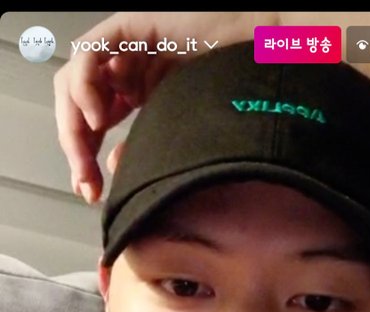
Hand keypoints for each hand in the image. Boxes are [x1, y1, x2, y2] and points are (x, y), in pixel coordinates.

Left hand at [54, 11, 266, 202]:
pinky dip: (85, 88)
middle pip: (77, 106)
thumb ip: (146, 145)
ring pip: (75, 83)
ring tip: (88, 158)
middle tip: (86, 184)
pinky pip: (89, 55)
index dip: (84, 157)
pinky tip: (96, 119)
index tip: (89, 191)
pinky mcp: (129, 29)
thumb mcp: (178, 130)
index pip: (91, 124)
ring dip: (74, 126)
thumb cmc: (233, 91)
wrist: (262, 59)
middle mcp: (124, 70)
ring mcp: (124, 50)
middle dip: (77, 149)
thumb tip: (114, 167)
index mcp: (132, 93)